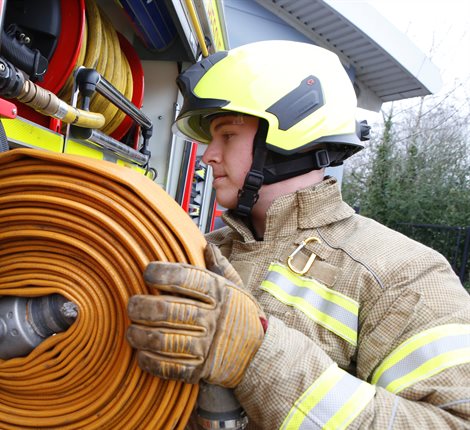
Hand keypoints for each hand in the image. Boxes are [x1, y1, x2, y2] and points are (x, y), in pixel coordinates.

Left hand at [127, 243, 264, 386]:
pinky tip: (142, 353)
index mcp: (220, 293)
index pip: (187, 279)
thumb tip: (207, 245)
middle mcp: (213, 318)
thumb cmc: (241, 314)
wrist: (260, 353)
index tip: (148, 272)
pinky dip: (150, 361)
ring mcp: (207, 346)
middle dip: (143, 307)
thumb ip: (220, 267)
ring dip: (140, 335)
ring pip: (164, 340)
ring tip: (132, 330)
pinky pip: (170, 367)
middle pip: (169, 310)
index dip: (163, 273)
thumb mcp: (236, 287)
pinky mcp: (201, 370)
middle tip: (132, 305)